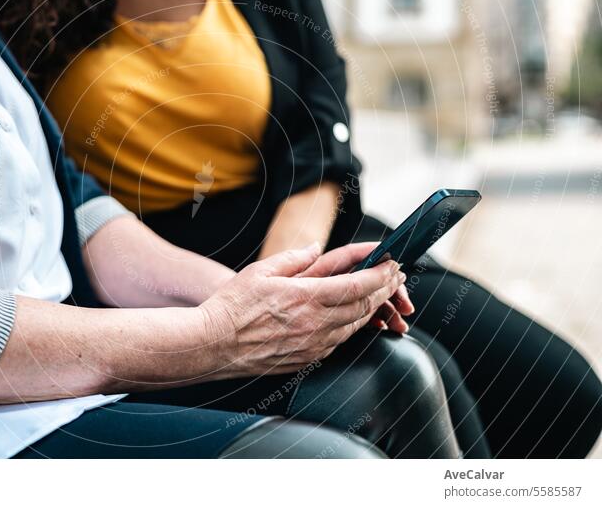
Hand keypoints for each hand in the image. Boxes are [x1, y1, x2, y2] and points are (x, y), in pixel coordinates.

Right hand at [199, 243, 405, 376]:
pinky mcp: (306, 359)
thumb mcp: (261, 271)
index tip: (392, 264)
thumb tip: (316, 247)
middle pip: (364, 306)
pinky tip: (353, 317)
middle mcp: (315, 324)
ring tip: (380, 293)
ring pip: (355, 326)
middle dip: (384, 289)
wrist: (213, 345)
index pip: (358, 286)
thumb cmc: (232, 307)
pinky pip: (339, 341)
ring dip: (372, 308)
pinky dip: (352, 326)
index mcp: (306, 298)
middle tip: (394, 276)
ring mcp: (313, 345)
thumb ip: (294, 258)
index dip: (381, 275)